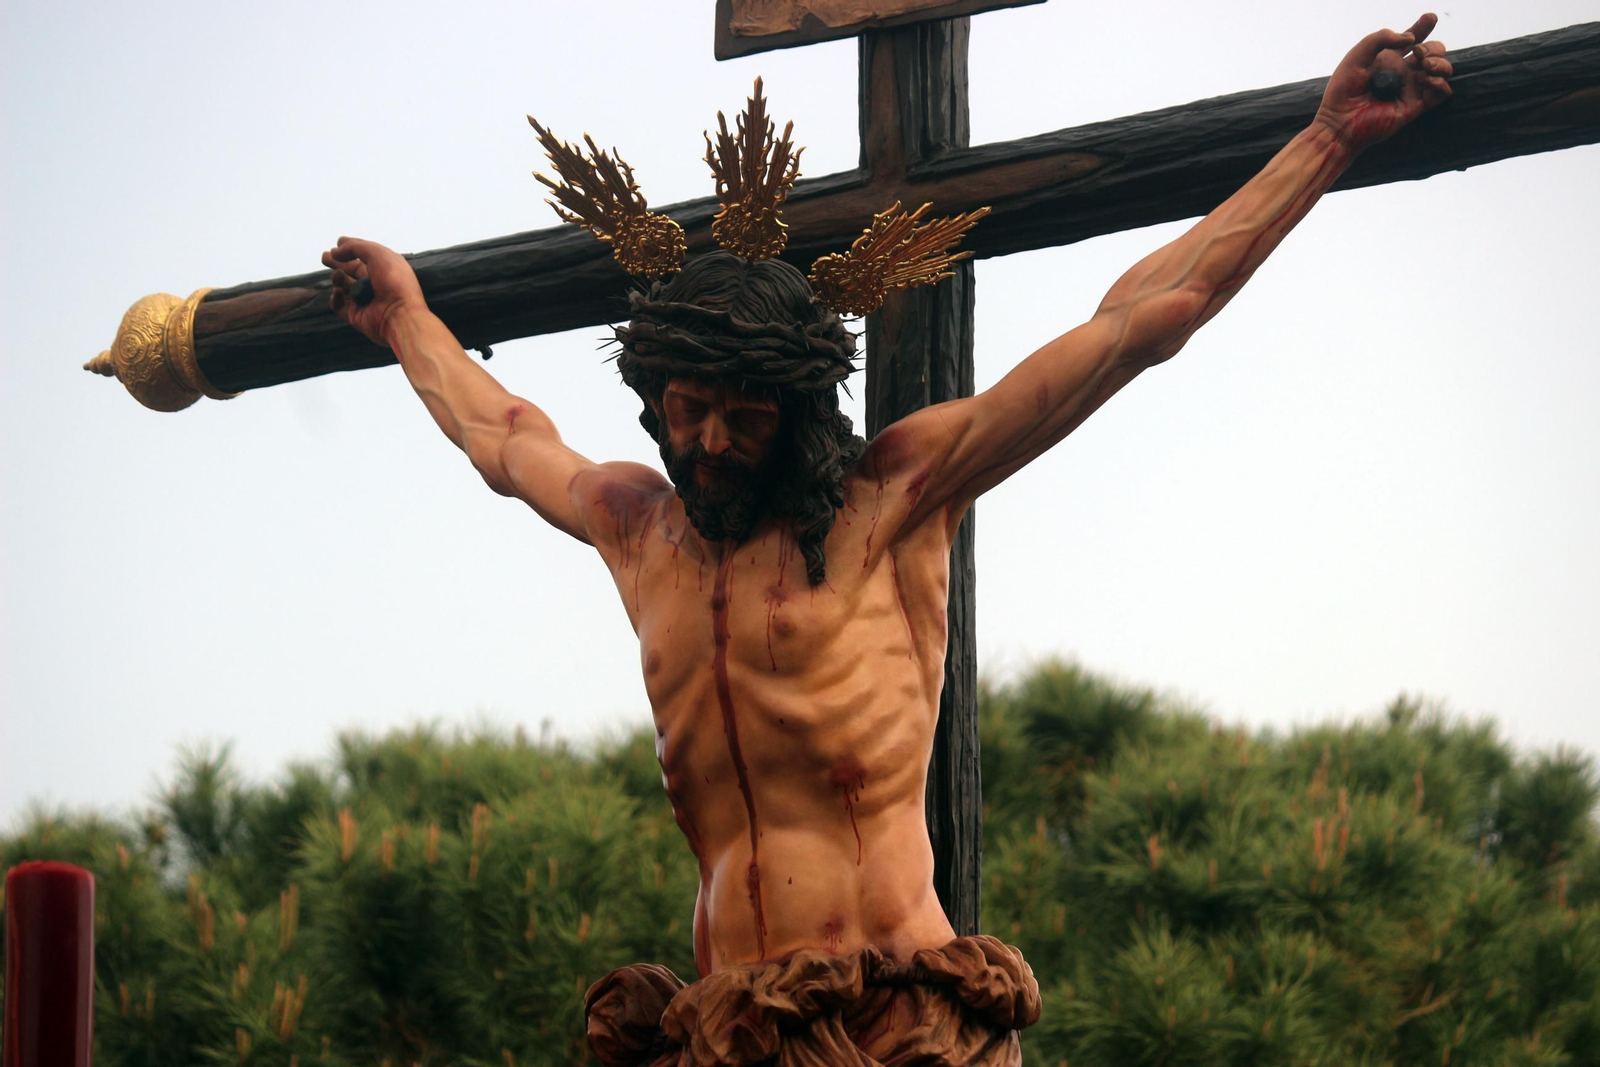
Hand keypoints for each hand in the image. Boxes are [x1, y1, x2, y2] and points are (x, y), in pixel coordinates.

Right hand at [321, 237, 426, 346]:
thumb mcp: (377, 254)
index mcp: (386, 267)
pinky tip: (338, 292)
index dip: (351, 248)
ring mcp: (366, 299)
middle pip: (352, 269)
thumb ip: (355, 247)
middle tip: (325, 257)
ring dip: (338, 278)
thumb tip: (335, 251)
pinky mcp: (357, 315)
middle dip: (338, 262)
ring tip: (338, 276)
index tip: (338, 243)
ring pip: (345, 285)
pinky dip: (335, 298)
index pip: (365, 255)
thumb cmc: (395, 283)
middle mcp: (377, 283)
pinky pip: (340, 306)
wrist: (399, 315)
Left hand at [1316, 13, 1452, 152]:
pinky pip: (1442, 92)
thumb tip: (1410, 39)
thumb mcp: (1358, 55)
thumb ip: (1380, 38)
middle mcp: (1404, 72)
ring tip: (1424, 65)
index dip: (1424, 26)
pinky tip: (1426, 79)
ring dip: (1440, 62)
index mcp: (1390, 58)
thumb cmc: (1344, 89)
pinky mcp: (1416, 106)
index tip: (1429, 18)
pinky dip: (1440, 83)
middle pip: (1434, 51)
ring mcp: (1411, 88)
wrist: (1340, 120)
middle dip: (1432, 47)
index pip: (1414, 38)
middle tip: (1416, 53)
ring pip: (1442, 69)